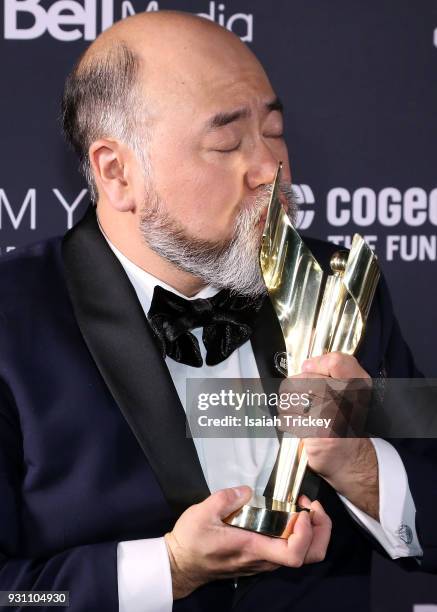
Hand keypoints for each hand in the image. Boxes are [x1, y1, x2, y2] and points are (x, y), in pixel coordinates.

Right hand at [164, 486, 331, 598]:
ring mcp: (262, 561)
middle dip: (320, 531)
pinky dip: (298, 534)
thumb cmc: (191, 541)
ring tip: (302, 506)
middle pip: (308, 557)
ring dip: (311, 531)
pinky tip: (287, 515)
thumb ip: (226, 498)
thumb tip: (246, 490)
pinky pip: (289, 551)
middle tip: (312, 506)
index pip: (295, 554)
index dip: (307, 534)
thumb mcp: (202, 512)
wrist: (180, 564)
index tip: (301, 510)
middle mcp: (263, 559)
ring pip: (302, 555)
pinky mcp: (259, 558)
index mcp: (252, 548)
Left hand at [280, 352, 378, 518]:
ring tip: (301, 414)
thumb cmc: (343, 423)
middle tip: (304, 401)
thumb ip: (330, 372)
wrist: (351, 458)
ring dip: (289, 406)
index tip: (312, 370)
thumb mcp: (348, 391)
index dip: (318, 364)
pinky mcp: (318, 432)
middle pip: (304, 378)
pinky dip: (288, 423)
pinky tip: (301, 427)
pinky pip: (288, 418)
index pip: (336, 361)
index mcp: (358, 385)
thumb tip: (306, 364)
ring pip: (291, 397)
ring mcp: (333, 415)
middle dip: (296, 389)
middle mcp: (349, 398)